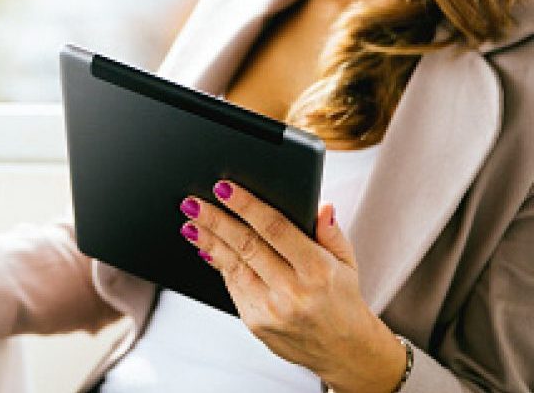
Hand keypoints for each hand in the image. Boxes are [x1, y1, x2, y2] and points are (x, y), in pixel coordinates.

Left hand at [179, 181, 405, 392]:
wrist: (342, 350)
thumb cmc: (342, 296)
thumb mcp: (347, 261)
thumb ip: (331, 232)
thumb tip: (321, 205)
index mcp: (318, 270)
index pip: (276, 229)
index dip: (247, 206)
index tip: (224, 188)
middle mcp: (293, 291)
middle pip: (247, 246)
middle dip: (216, 221)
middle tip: (192, 202)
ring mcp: (272, 311)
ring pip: (233, 266)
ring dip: (208, 241)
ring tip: (190, 222)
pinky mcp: (256, 324)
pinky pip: (233, 286)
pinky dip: (218, 264)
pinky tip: (205, 246)